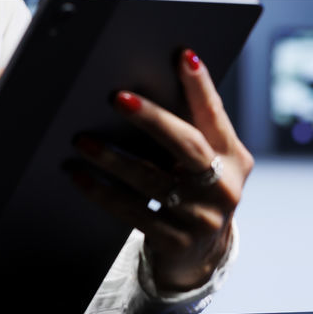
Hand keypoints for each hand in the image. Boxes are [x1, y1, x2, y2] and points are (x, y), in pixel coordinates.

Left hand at [67, 50, 252, 291]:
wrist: (198, 258)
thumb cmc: (192, 191)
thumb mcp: (205, 162)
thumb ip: (189, 128)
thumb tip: (142, 84)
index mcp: (234, 157)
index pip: (215, 114)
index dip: (201, 86)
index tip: (182, 56)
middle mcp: (225, 187)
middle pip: (187, 145)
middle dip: (152, 118)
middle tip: (116, 97)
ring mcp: (202, 218)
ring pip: (153, 180)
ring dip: (114, 158)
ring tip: (82, 140)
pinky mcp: (176, 243)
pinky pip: (133, 212)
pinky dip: (102, 192)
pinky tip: (78, 175)